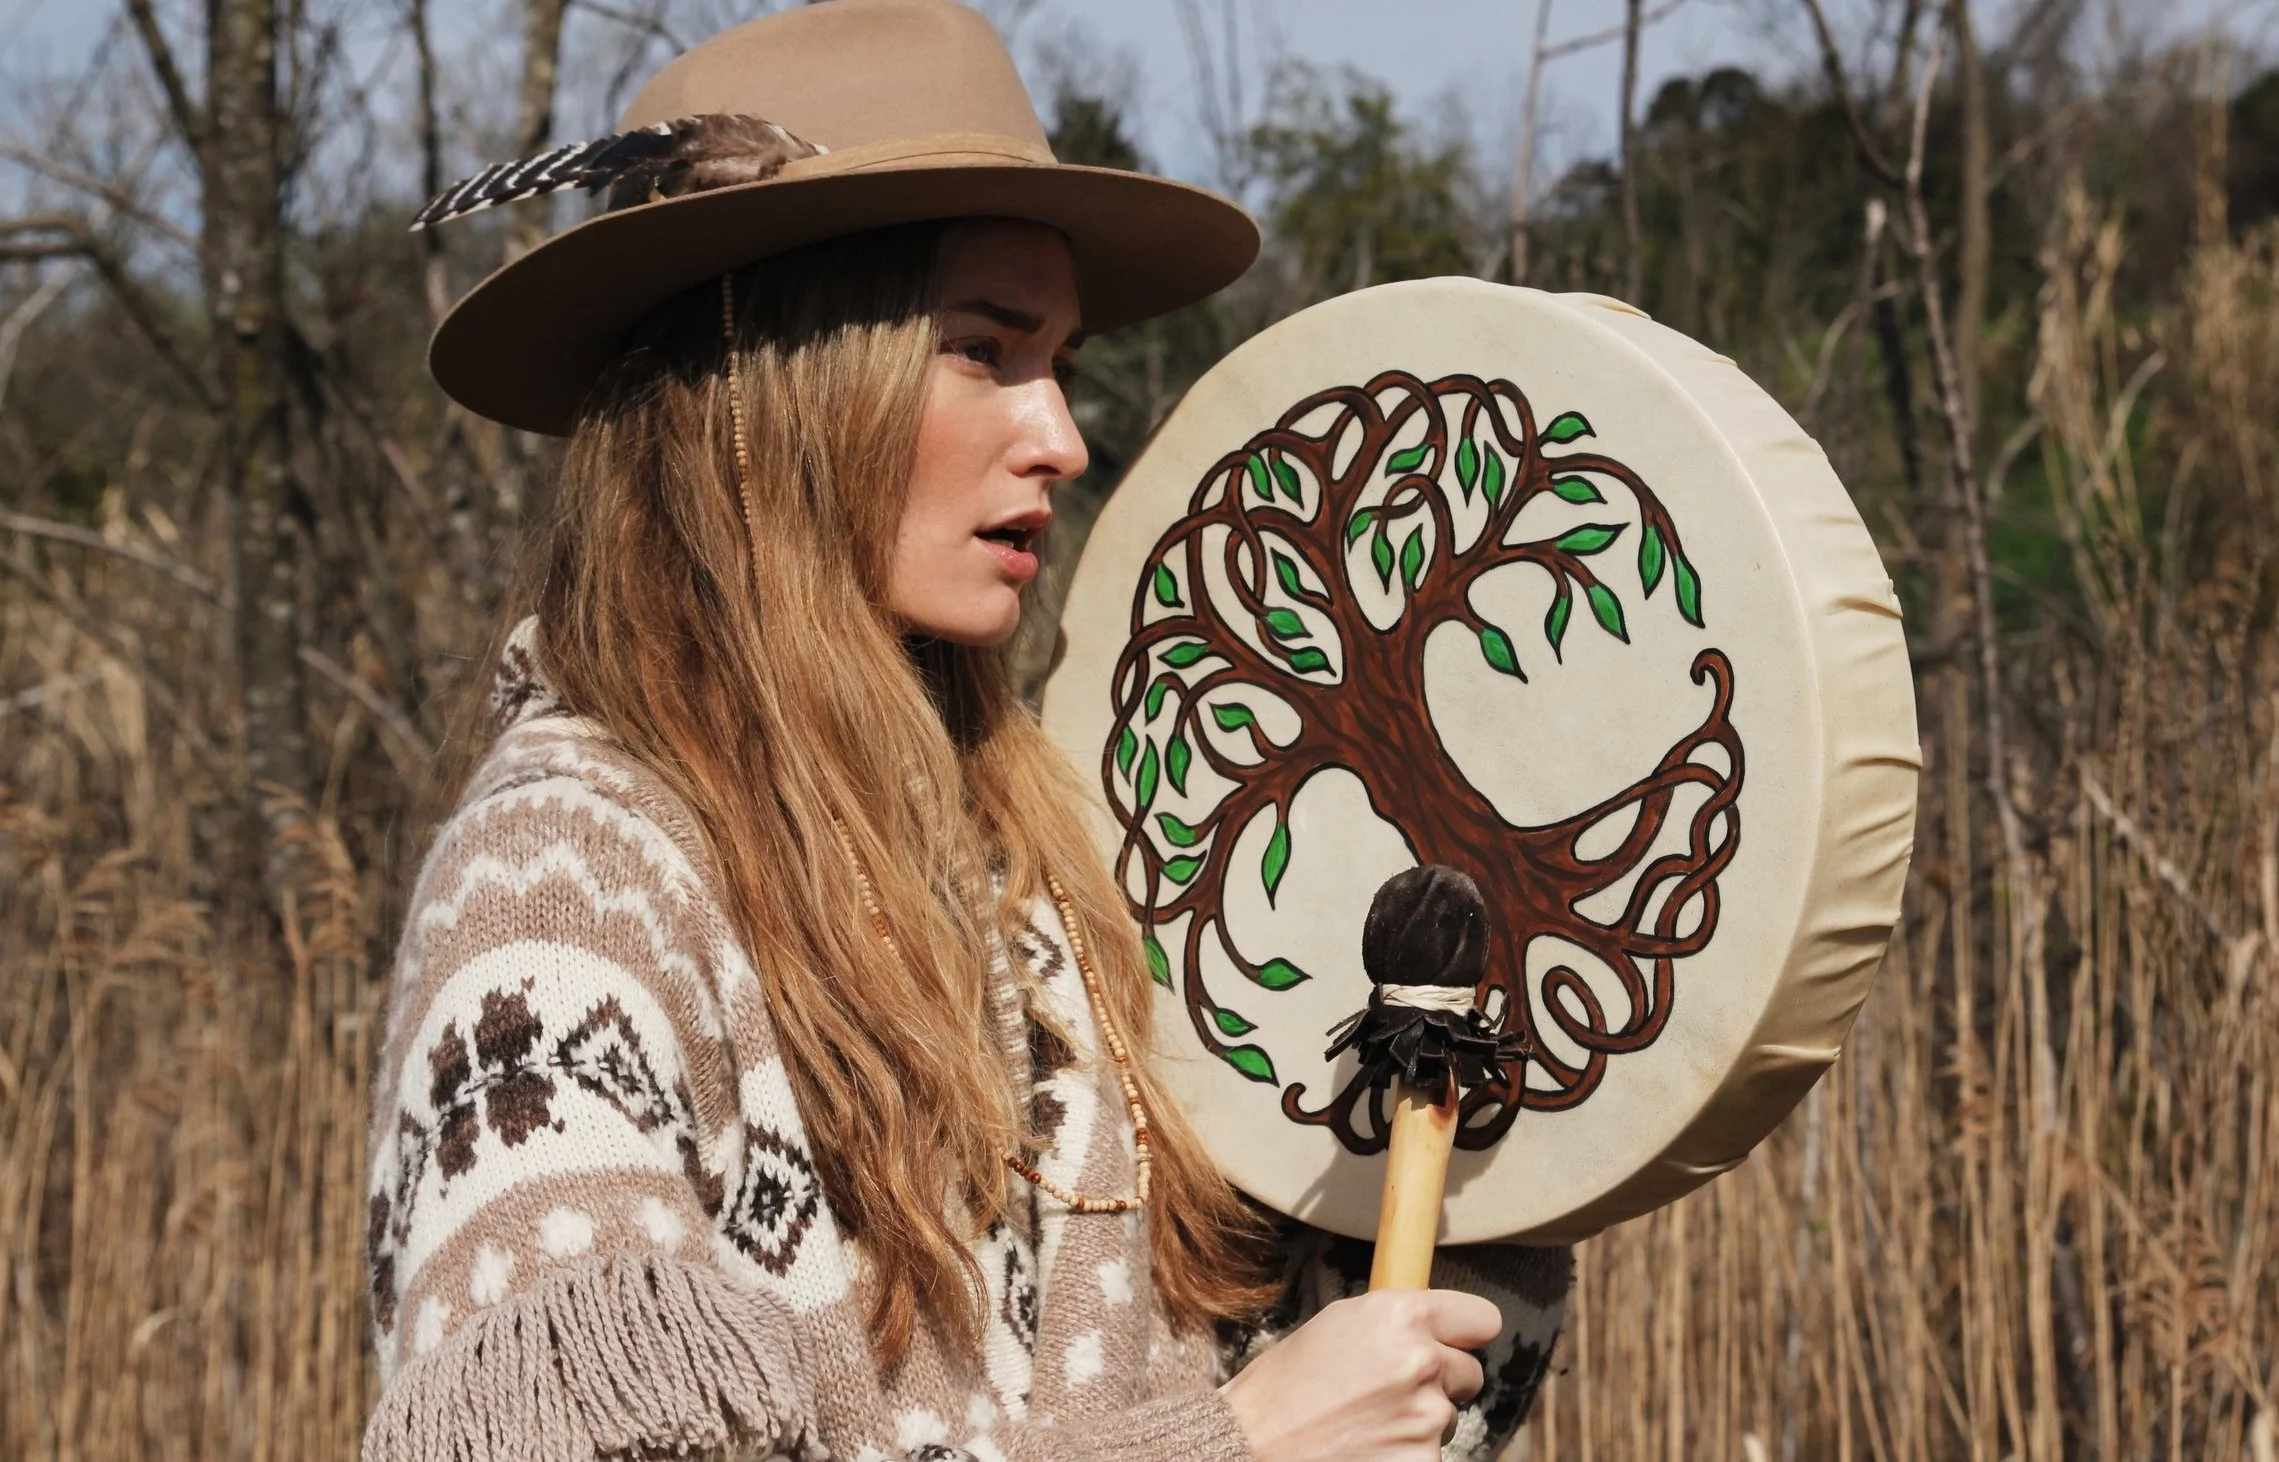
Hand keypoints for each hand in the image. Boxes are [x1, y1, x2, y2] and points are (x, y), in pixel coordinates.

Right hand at [1220, 1288, 1501, 1461]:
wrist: (1248, 1446)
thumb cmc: (1281, 1388)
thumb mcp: (1336, 1327)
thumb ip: (1393, 1324)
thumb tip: (1434, 1332)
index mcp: (1398, 1314)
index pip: (1482, 1319)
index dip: (1464, 1335)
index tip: (1454, 1345)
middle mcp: (1420, 1361)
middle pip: (1469, 1374)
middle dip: (1439, 1385)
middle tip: (1388, 1397)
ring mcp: (1426, 1419)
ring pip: (1447, 1421)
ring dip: (1417, 1427)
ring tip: (1363, 1429)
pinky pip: (1430, 1458)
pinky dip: (1405, 1459)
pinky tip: (1366, 1454)